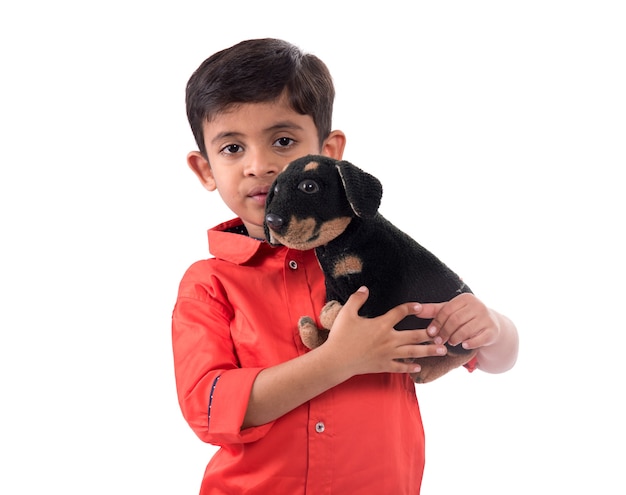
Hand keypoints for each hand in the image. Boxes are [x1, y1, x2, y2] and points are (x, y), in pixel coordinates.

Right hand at [323, 286, 447, 376]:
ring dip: (429, 350)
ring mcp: (388, 354)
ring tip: (443, 350)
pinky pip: (401, 367)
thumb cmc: (341, 336)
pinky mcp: (384, 366)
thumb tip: (365, 288)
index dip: (411, 308)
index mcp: (381, 324)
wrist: (336, 360)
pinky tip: (419, 367)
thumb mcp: (347, 313)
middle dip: (430, 333)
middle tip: (443, 332)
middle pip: (414, 335)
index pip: (400, 313)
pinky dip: (410, 367)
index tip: (420, 307)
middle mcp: (389, 339)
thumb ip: (357, 299)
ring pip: (413, 352)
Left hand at [415, 293, 500, 350]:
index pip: (447, 310)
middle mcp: (477, 305)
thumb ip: (433, 310)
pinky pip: (479, 338)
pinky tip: (463, 345)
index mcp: (465, 299)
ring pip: (466, 330)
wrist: (491, 324)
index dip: (437, 322)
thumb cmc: (465, 317)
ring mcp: (486, 318)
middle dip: (445, 332)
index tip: (430, 333)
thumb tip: (415, 309)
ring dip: (455, 338)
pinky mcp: (492, 330)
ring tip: (450, 342)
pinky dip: (469, 343)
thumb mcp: (450, 311)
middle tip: (438, 341)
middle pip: (455, 320)